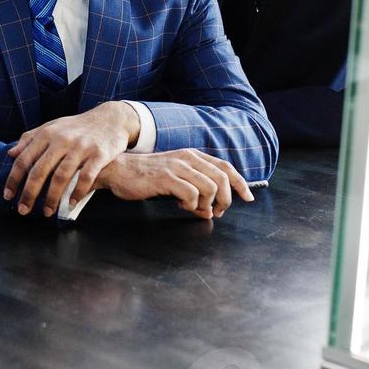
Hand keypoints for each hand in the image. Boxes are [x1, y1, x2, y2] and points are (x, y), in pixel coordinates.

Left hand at [4, 101, 137, 215]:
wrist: (110, 118)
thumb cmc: (78, 126)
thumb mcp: (52, 127)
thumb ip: (31, 139)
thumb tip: (11, 153)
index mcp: (47, 134)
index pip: (24, 159)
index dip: (14, 179)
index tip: (8, 196)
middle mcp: (62, 140)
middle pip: (40, 171)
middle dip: (29, 194)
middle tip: (23, 210)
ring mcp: (81, 147)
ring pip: (62, 176)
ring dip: (52, 197)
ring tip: (47, 211)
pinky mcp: (99, 154)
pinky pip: (86, 177)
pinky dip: (77, 192)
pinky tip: (71, 203)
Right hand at [93, 150, 253, 218]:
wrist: (120, 171)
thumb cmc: (148, 177)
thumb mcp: (176, 178)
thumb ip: (195, 190)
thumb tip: (211, 211)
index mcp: (193, 156)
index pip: (226, 167)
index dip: (240, 183)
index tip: (248, 198)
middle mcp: (188, 158)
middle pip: (222, 178)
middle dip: (226, 199)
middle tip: (218, 212)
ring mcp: (177, 167)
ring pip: (210, 187)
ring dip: (208, 205)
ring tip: (196, 210)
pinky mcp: (166, 178)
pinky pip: (191, 194)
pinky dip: (191, 205)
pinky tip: (181, 206)